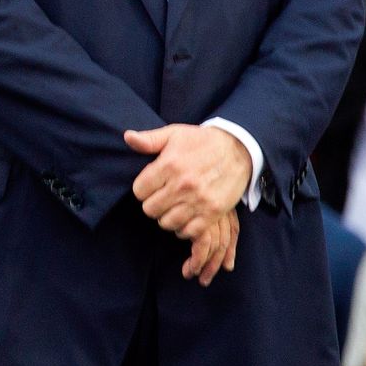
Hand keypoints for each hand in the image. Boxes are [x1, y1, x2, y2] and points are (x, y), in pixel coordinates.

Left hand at [127, 124, 251, 283]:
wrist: (238, 149)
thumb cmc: (202, 141)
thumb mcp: (174, 134)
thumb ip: (149, 139)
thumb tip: (127, 137)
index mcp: (169, 165)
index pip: (139, 191)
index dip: (142, 189)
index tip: (151, 185)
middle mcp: (182, 184)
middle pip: (150, 209)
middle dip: (153, 203)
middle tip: (161, 197)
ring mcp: (198, 200)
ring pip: (166, 222)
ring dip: (166, 216)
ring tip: (173, 206)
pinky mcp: (213, 212)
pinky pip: (188, 231)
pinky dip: (183, 228)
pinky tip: (185, 216)